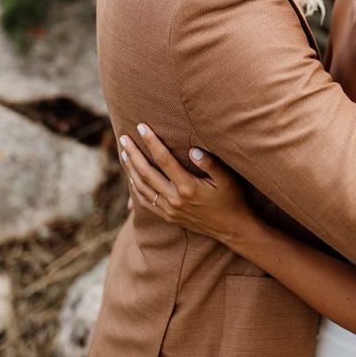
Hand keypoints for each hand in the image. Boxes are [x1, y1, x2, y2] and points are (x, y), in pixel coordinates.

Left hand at [119, 125, 250, 244]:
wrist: (231, 228)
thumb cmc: (231, 199)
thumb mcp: (227, 179)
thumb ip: (210, 163)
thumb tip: (193, 149)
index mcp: (187, 187)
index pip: (164, 160)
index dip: (152, 142)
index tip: (142, 127)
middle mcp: (174, 199)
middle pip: (146, 173)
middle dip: (133, 154)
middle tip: (124, 138)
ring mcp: (169, 210)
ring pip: (141, 188)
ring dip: (130, 170)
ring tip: (124, 154)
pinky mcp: (168, 217)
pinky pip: (145, 202)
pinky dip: (135, 189)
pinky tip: (132, 178)